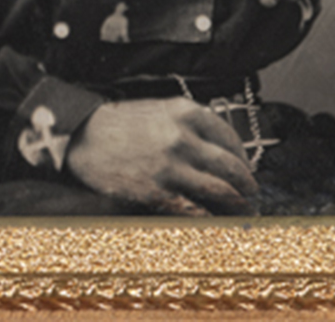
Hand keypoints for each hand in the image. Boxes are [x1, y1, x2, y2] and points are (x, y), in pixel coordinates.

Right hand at [65, 97, 257, 214]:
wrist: (82, 136)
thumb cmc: (120, 124)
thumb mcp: (159, 110)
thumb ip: (189, 125)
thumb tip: (217, 149)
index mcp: (186, 112)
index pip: (230, 138)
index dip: (243, 159)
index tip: (246, 170)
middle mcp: (184, 137)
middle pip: (232, 167)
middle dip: (248, 186)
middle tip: (252, 197)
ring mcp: (173, 166)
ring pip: (221, 191)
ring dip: (238, 206)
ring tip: (243, 214)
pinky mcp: (159, 192)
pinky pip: (197, 210)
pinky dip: (211, 220)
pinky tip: (216, 225)